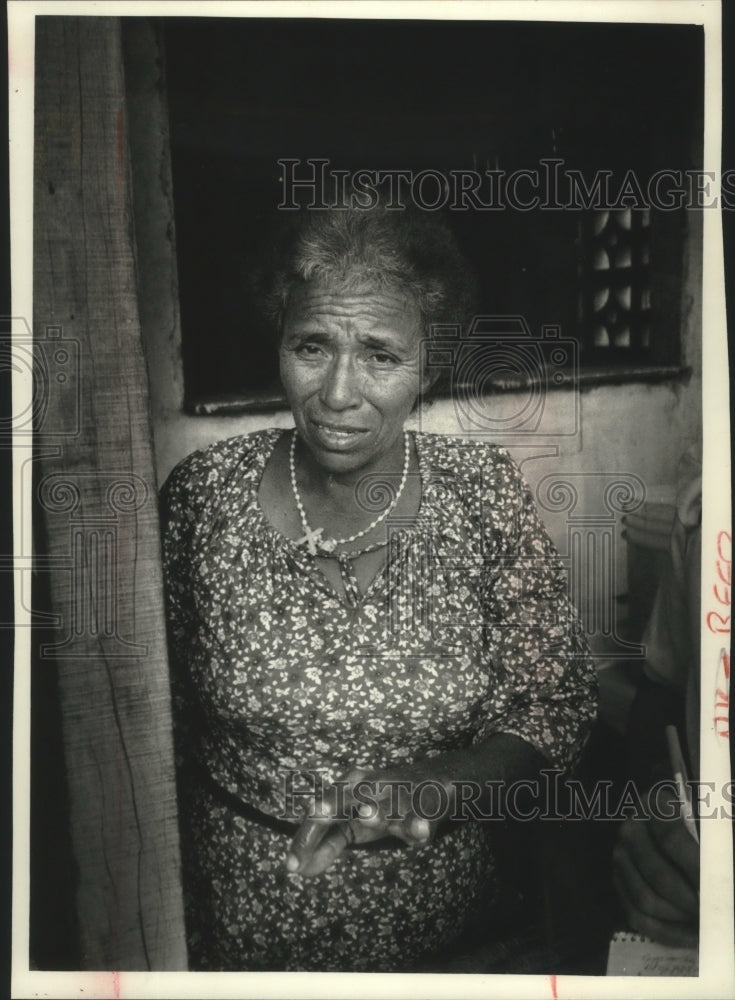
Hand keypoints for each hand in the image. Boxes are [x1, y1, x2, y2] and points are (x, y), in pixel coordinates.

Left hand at [285, 765, 451, 877]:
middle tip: (313, 822)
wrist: (434, 782)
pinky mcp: (423, 807)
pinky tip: (418, 830)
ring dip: (375, 810)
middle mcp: (368, 787)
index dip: (304, 838)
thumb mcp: (354, 825)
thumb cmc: (384, 805)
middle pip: (341, 799)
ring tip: (366, 815)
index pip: (319, 812)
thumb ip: (326, 845)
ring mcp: (396, 795)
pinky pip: (419, 818)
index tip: (291, 866)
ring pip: (383, 804)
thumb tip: (298, 869)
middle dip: (325, 813)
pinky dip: (418, 824)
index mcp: (347, 789)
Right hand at [612, 785, 698, 946]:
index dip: (695, 870)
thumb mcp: (709, 828)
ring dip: (679, 918)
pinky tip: (691, 935)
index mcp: (654, 805)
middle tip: (711, 913)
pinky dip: (667, 933)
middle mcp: (631, 829)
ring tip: (703, 922)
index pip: (671, 839)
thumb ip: (714, 847)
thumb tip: (718, 879)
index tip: (714, 891)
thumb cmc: (700, 832)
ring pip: (645, 899)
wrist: (680, 838)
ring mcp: (620, 857)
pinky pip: (636, 916)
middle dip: (689, 901)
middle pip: (657, 874)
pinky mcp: (618, 883)